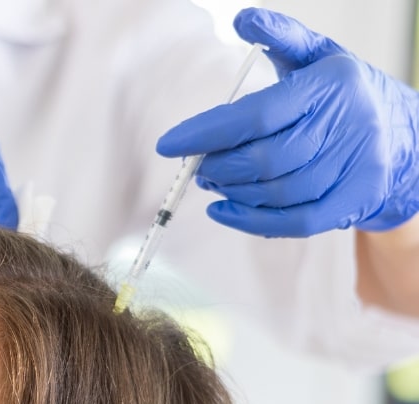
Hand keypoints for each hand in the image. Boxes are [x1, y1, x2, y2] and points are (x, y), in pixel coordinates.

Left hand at [155, 8, 418, 236]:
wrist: (404, 132)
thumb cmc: (344, 93)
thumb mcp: (319, 56)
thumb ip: (281, 38)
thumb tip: (242, 19)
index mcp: (330, 85)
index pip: (257, 115)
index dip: (207, 133)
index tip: (169, 144)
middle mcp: (345, 126)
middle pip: (264, 160)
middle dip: (219, 166)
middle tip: (198, 166)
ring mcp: (352, 167)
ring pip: (276, 193)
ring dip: (232, 192)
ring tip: (213, 181)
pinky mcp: (352, 201)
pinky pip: (294, 221)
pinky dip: (251, 221)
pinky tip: (223, 211)